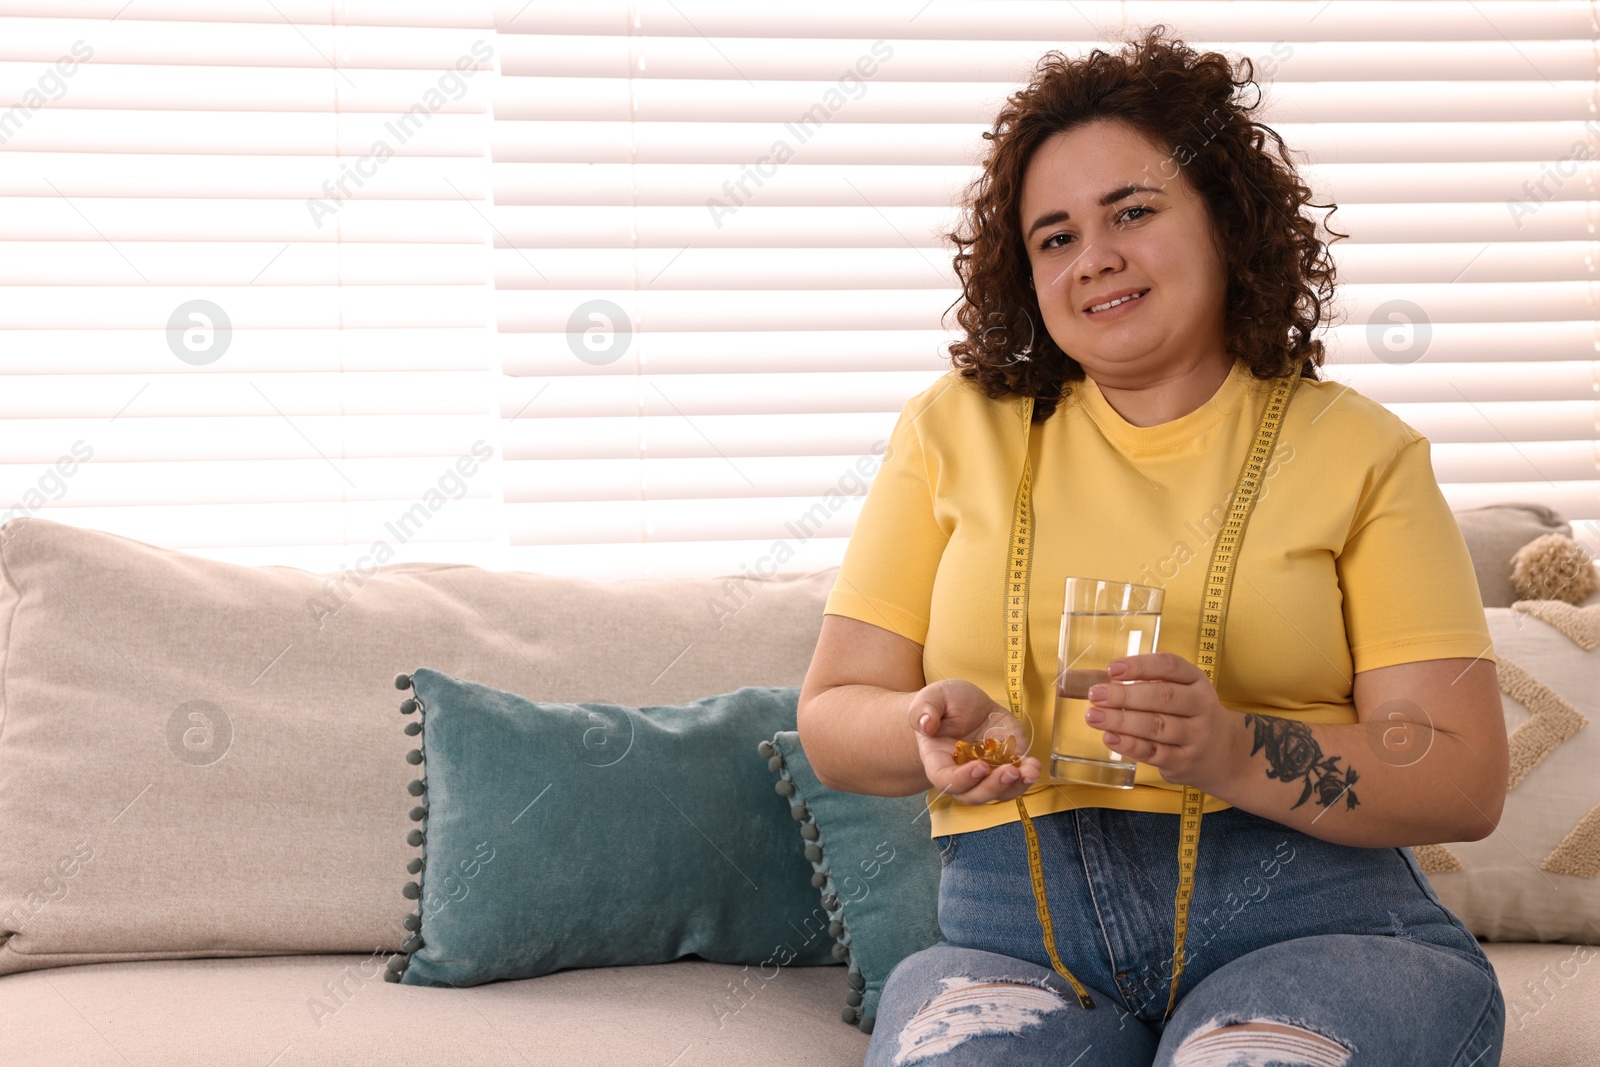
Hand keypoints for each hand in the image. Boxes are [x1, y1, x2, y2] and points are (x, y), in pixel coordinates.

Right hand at [908, 679, 1041, 804]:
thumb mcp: (932, 697)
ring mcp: (986, 773)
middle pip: (974, 794)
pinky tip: (1034, 765)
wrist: (965, 705)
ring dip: (1015, 786)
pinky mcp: (1006, 764)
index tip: (979, 766)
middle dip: (993, 787)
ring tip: (1029, 771)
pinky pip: (1016, 780)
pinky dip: (1027, 776)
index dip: (962, 779)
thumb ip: (924, 710)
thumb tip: (926, 725)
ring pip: (998, 793)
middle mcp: (962, 774)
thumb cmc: (944, 704)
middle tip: (1009, 771)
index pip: (945, 780)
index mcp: (939, 761)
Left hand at [1085, 651, 1246, 795]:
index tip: (1111, 668)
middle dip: (1124, 695)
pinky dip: (1130, 745)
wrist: (1225, 755)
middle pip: (1162, 697)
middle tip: (1095, 694)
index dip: (1140, 665)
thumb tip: (1104, 681)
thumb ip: (1150, 684)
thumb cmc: (1191, 716)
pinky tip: (1110, 738)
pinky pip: (1154, 752)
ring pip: (1156, 726)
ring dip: (1121, 720)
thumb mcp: (1183, 691)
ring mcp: (1196, 736)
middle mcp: (1201, 706)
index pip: (1170, 667)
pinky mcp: (1185, 761)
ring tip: (1094, 716)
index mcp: (1197, 681)